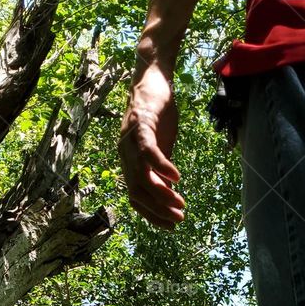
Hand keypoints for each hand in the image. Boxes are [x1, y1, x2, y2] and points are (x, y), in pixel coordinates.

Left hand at [118, 63, 185, 229]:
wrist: (153, 79)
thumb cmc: (158, 114)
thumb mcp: (162, 147)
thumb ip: (161, 170)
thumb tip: (169, 194)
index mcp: (129, 162)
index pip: (135, 197)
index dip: (151, 214)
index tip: (170, 226)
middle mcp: (124, 154)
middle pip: (137, 191)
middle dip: (158, 210)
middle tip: (179, 220)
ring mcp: (130, 140)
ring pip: (141, 176)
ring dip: (161, 194)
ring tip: (180, 204)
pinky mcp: (140, 125)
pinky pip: (148, 151)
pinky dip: (161, 167)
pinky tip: (177, 177)